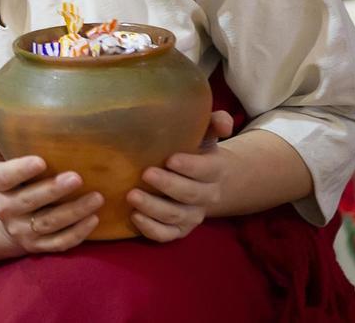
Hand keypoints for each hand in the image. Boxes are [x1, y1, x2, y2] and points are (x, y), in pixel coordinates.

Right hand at [0, 112, 101, 253]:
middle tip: (77, 177)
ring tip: (97, 198)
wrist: (4, 218)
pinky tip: (94, 220)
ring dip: (74, 212)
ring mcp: (21, 231)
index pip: (5, 178)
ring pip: (48, 224)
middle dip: (53, 191)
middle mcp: (4, 209)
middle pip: (29, 201)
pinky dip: (77, 234)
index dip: (21, 170)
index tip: (41, 161)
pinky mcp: (37, 247)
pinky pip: (59, 243)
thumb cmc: (6, 179)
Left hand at [128, 110, 234, 241]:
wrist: (209, 183)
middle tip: (146, 173)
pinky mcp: (178, 229)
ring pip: (176, 217)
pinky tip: (134, 217)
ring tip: (131, 195)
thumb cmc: (198, 152)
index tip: (170, 159)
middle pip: (190, 194)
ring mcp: (191, 215)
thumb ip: (214, 124)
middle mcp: (205, 196)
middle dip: (168, 185)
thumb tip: (222, 119)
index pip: (206, 170)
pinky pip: (166, 235)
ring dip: (153, 208)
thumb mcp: (206, 136)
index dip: (190, 166)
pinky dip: (151, 229)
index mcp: (214, 170)